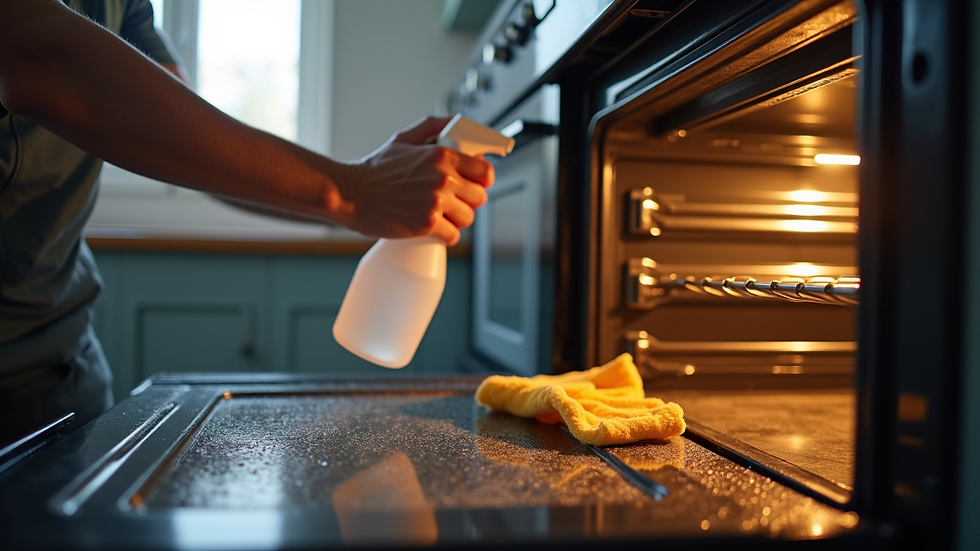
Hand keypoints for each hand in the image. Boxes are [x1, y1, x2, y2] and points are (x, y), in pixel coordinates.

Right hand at [333, 116, 493, 245]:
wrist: (351, 193)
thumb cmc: (375, 169)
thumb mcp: (403, 138)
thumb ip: (432, 126)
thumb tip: (454, 122)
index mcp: (442, 156)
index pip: (484, 171)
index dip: (482, 180)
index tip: (475, 184)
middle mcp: (443, 178)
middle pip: (480, 197)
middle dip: (469, 200)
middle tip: (454, 201)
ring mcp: (436, 202)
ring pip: (468, 218)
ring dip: (457, 219)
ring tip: (442, 215)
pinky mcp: (427, 224)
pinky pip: (453, 235)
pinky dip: (446, 235)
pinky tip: (436, 229)